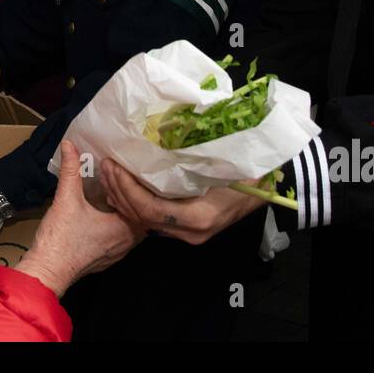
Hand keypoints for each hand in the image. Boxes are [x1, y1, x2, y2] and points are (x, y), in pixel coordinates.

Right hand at [15, 141, 143, 297]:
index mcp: (124, 229)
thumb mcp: (66, 199)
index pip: (138, 202)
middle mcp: (126, 244)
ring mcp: (116, 254)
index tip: (118, 171)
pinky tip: (99, 211)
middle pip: (135, 214)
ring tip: (108, 191)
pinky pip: (117, 238)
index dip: (128, 185)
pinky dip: (112, 223)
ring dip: (119, 210)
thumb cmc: (60, 239)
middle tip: (115, 178)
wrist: (47, 271)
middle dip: (125, 196)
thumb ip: (70, 170)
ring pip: (127, 227)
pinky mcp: (105, 260)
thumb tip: (69, 144)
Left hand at [97, 157, 262, 244]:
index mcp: (196, 217)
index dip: (127, 188)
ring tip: (109, 174)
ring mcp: (187, 235)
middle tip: (105, 166)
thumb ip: (191, 160)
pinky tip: (123, 188)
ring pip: (144, 221)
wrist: (267, 191)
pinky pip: (152, 221)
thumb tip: (158, 137)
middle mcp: (188, 232)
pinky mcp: (185, 230)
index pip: (148, 209)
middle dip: (119, 191)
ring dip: (123, 198)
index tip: (114, 166)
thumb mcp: (222, 164)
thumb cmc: (247, 174)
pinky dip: (134, 204)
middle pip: (141, 217)